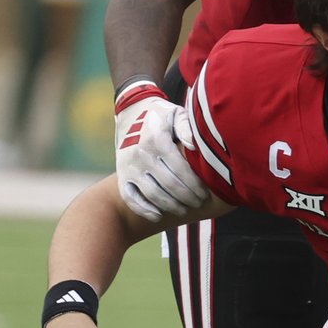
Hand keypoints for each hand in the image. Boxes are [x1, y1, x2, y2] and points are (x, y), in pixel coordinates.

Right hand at [115, 92, 208, 221]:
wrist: (130, 111)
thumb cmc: (161, 115)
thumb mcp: (176, 113)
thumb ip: (187, 127)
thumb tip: (194, 147)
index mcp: (156, 139)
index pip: (181, 170)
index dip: (195, 185)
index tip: (206, 194)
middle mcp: (141, 154)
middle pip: (169, 185)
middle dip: (187, 198)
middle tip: (199, 203)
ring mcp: (129, 166)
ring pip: (152, 194)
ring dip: (171, 205)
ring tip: (184, 210)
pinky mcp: (121, 174)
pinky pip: (130, 197)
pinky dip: (143, 209)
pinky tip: (158, 215)